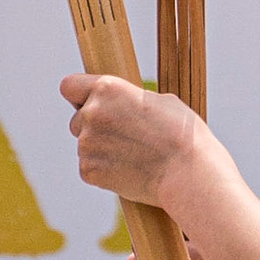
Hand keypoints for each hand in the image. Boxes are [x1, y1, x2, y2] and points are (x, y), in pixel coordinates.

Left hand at [61, 73, 209, 209]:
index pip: (69, 86)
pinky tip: (131, 170)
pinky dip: (106, 171)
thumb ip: (130, 100)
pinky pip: (90, 167)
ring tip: (136, 156)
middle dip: (96, 127)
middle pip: (77, 119)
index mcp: (108, 89)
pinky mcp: (88, 171)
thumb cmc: (184, 135)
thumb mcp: (161, 101)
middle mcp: (91, 113)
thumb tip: (120, 106)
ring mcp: (86, 144)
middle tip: (128, 137)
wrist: (189, 173)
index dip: (79, 96)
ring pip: (85, 145)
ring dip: (103, 150)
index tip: (89, 103)